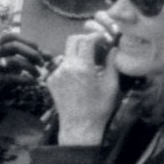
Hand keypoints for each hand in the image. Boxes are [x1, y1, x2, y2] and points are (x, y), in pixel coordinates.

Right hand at [0, 33, 50, 108]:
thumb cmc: (1, 68)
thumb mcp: (14, 58)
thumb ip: (31, 55)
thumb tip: (51, 56)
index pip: (13, 37)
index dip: (28, 42)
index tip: (39, 50)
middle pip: (13, 46)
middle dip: (31, 53)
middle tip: (41, 63)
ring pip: (13, 61)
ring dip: (30, 67)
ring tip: (38, 74)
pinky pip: (10, 78)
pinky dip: (25, 80)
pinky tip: (34, 82)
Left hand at [46, 30, 120, 144]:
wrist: (79, 127)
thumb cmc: (99, 109)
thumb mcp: (111, 86)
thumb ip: (112, 64)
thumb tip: (113, 49)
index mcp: (82, 68)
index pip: (86, 40)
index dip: (96, 37)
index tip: (104, 39)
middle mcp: (66, 67)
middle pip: (73, 41)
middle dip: (85, 40)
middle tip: (97, 47)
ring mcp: (56, 73)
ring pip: (67, 53)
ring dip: (78, 53)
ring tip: (90, 64)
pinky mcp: (51, 80)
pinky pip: (61, 65)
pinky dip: (71, 65)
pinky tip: (80, 76)